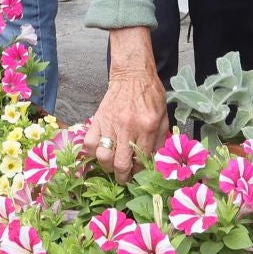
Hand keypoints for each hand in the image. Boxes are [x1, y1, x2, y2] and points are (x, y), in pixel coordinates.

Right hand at [83, 29, 168, 179]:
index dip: (140, 172)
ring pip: (103, 157)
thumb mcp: (163, 117)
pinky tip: (99, 152)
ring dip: (107, 166)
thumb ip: (159, 140)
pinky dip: (92, 152)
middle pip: (120, 164)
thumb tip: (153, 161)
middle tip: (124, 178)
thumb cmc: (150, 95)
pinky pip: (89, 142)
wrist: (133, 75)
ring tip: (112, 165)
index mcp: (147, 127)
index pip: (142, 160)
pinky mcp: (98, 119)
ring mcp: (110, 124)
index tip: (138, 175)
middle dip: (123, 177)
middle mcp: (128, 127)